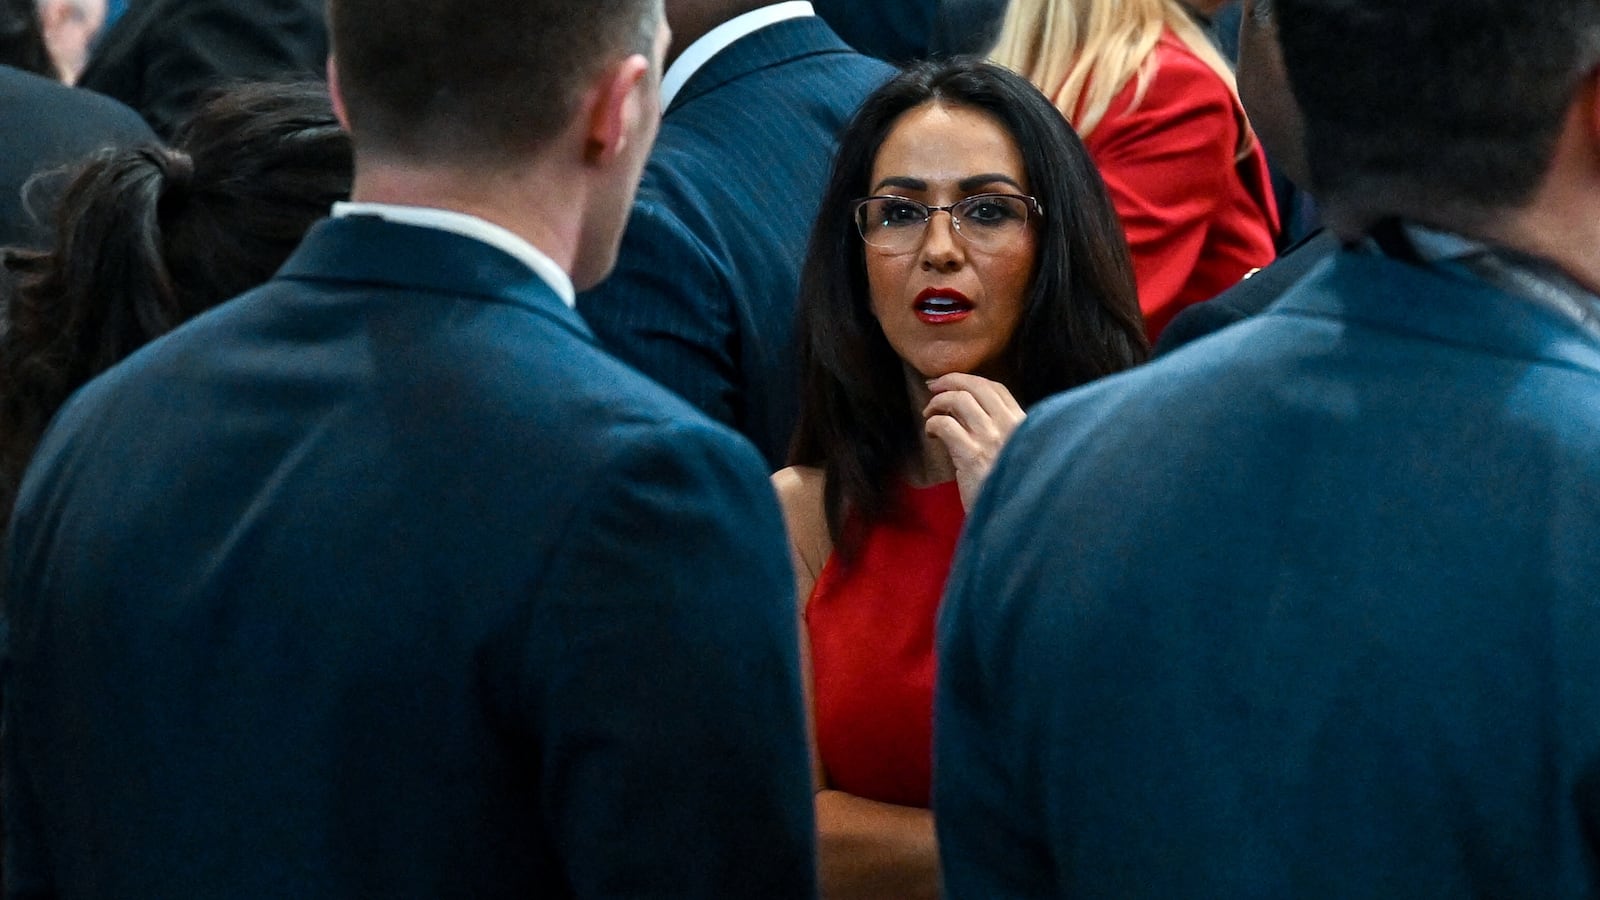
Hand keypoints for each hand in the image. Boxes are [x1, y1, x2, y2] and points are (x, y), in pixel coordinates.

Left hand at [922, 373, 1024, 510]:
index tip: (953, 383)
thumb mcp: (1016, 453)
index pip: (996, 388)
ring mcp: (991, 439)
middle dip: (951, 381)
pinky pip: (945, 425)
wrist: (1013, 519)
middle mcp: (1009, 426)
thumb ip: (1004, 433)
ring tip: (929, 414)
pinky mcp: (971, 456)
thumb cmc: (1011, 488)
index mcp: (1023, 424)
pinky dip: (932, 424)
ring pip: (958, 400)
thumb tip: (971, 413)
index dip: (971, 380)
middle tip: (934, 388)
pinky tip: (931, 434)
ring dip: (938, 402)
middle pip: (977, 387)